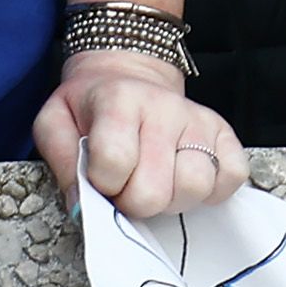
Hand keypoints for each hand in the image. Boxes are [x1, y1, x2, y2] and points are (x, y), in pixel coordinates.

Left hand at [36, 55, 246, 217]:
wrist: (127, 79)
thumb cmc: (90, 107)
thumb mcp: (55, 122)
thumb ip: (62, 162)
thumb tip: (82, 207)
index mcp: (118, 100)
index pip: (114, 161)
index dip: (102, 183)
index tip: (99, 178)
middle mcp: (164, 107)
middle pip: (154, 189)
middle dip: (134, 202)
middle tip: (125, 187)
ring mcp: (198, 121)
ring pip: (195, 187)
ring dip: (171, 199)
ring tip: (154, 182)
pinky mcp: (225, 135)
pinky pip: (230, 179)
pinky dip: (209, 191)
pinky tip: (182, 176)